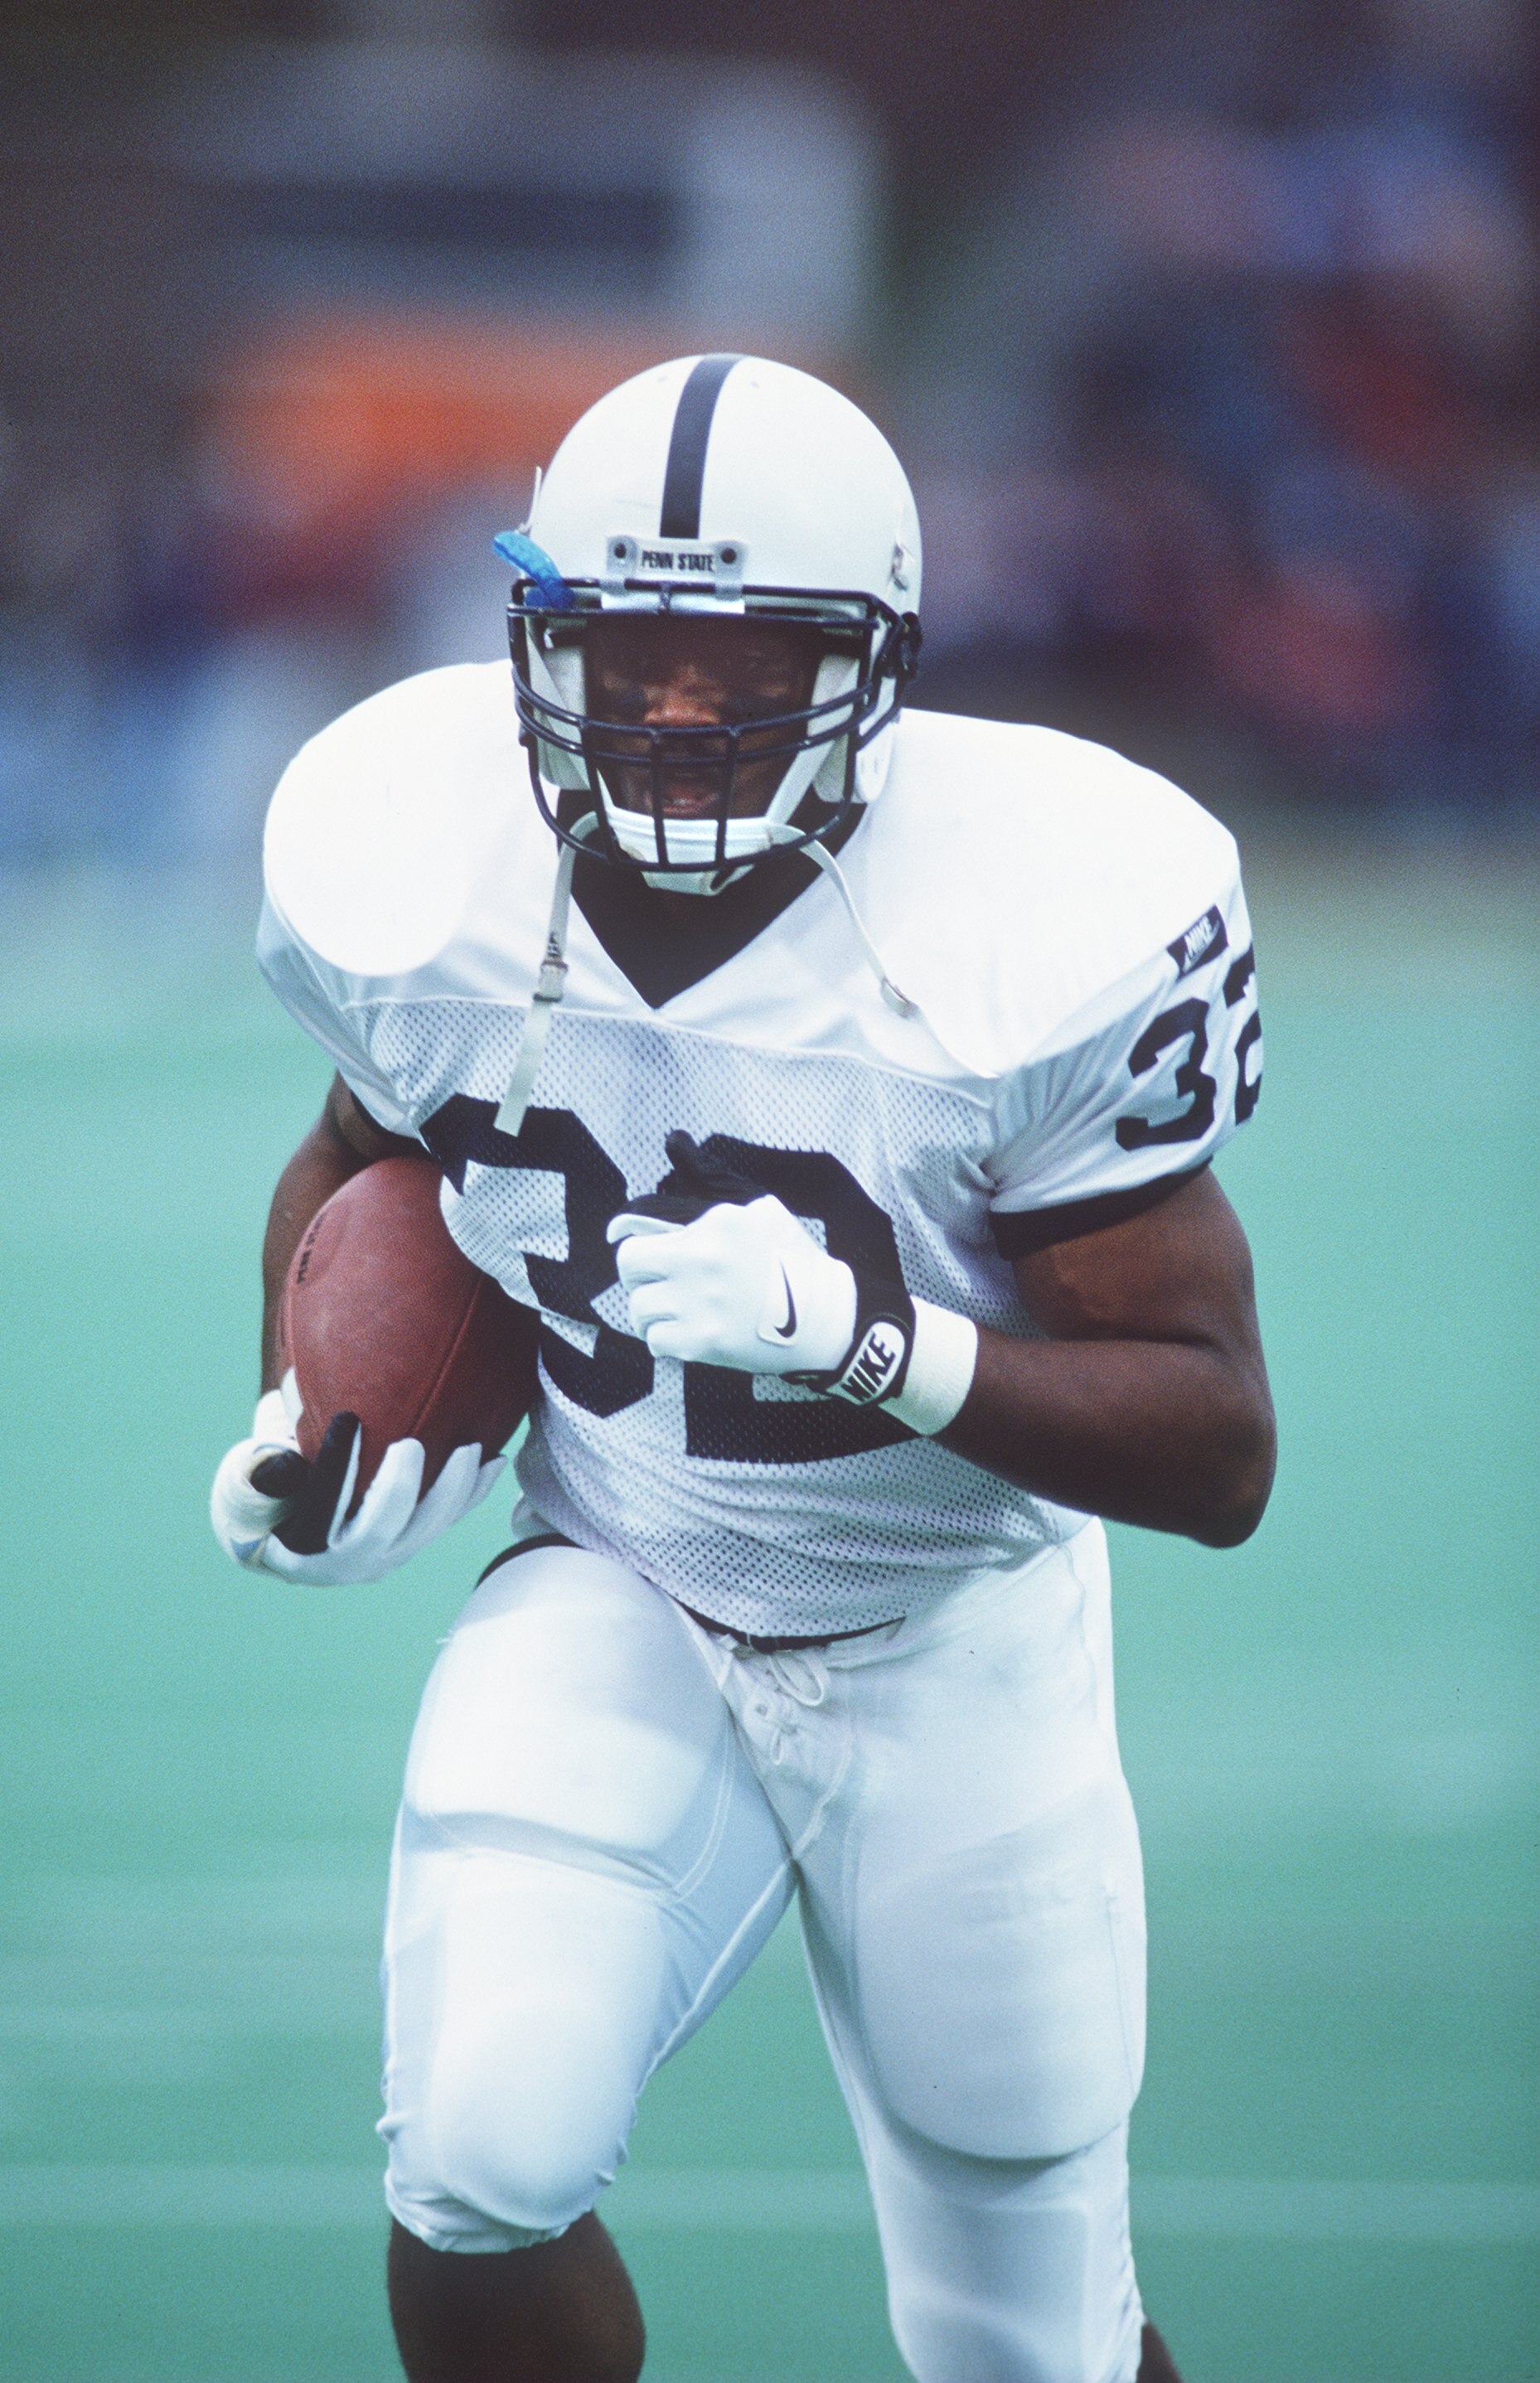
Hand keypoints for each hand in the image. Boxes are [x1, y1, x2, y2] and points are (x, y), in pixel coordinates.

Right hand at [211, 1389, 503, 1583]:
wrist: (286, 1543)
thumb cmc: (262, 1504)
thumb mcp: (247, 1485)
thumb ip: (263, 1456)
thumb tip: (286, 1405)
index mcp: (305, 1547)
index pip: (324, 1508)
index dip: (336, 1469)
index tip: (348, 1422)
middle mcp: (352, 1561)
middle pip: (385, 1530)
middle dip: (403, 1489)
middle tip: (412, 1444)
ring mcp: (390, 1555)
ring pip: (427, 1529)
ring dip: (453, 1491)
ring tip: (472, 1450)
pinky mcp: (414, 1542)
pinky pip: (447, 1520)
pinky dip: (472, 1493)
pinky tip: (495, 1461)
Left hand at [607, 1194, 856, 1375]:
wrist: (824, 1318)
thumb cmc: (793, 1261)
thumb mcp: (760, 1208)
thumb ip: (713, 1179)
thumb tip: (675, 1141)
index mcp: (714, 1223)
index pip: (639, 1222)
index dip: (623, 1232)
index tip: (620, 1239)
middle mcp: (700, 1260)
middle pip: (629, 1264)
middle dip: (639, 1273)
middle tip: (657, 1281)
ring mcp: (698, 1303)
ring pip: (638, 1307)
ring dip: (651, 1311)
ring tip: (673, 1311)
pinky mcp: (701, 1341)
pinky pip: (655, 1341)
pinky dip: (665, 1340)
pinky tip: (685, 1334)